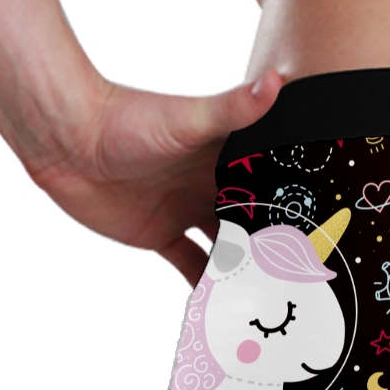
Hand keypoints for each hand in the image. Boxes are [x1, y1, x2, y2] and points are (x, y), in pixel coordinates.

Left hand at [27, 69, 284, 284]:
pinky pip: (190, 265)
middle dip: (276, 246)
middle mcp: (213, 186)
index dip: (295, 207)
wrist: (65, 138)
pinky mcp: (159, 234)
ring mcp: (187, 211)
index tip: (323, 231)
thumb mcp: (189, 120)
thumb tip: (275, 80)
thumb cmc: (127, 119)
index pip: (271, 186)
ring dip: (246, 271)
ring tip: (274, 299)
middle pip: (254, 222)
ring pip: (228, 249)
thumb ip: (234, 108)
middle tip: (306, 277)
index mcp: (229, 158)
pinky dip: (205, 286)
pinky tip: (225, 308)